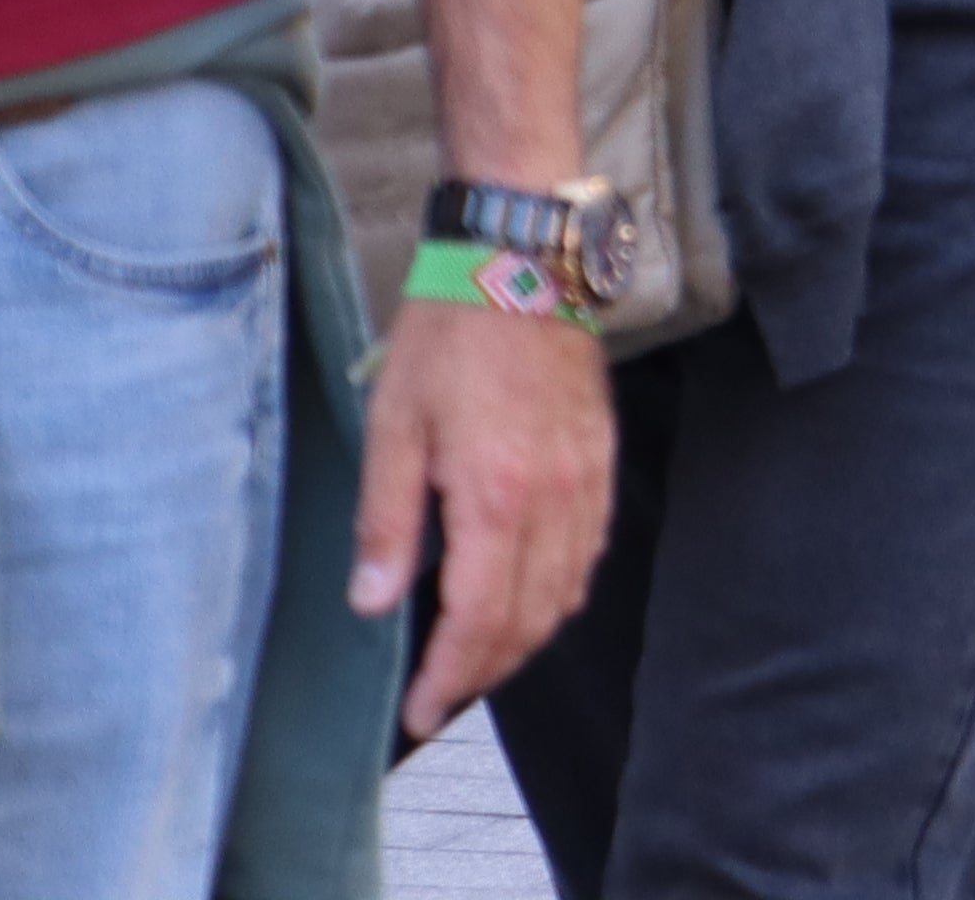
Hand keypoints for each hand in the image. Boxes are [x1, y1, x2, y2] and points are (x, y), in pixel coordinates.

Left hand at [356, 296, 609, 734]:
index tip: (420, 712)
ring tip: (477, 656)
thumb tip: (373, 602)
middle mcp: (551, 503)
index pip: (477, 621)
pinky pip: (588, 556)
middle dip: (483, 672)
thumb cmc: (448, 335)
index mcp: (493, 497)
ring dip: (522, 641)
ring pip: (565, 598)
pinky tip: (528, 596)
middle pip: (527, 623)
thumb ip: (385, 519)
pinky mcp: (601, 464)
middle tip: (441, 695)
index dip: (449, 678)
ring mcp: (585, 485)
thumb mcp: (393, 423)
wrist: (521, 262)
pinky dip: (558, 595)